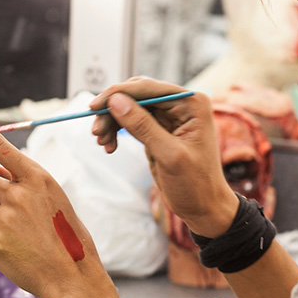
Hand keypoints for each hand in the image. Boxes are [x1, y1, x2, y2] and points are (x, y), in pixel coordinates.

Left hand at [0, 117, 106, 297]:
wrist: (71, 277)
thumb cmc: (67, 238)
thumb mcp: (54, 202)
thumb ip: (27, 186)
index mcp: (38, 179)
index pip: (3, 149)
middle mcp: (19, 193)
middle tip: (15, 215)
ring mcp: (4, 217)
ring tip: (23, 238)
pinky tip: (18, 252)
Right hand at [90, 77, 239, 237]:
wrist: (204, 208)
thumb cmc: (195, 184)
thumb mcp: (169, 155)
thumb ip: (143, 126)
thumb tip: (115, 100)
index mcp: (191, 104)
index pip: (149, 88)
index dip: (118, 93)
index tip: (94, 106)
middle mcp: (180, 105)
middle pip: (136, 95)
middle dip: (113, 110)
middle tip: (95, 131)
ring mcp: (168, 117)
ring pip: (130, 108)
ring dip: (112, 122)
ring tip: (102, 142)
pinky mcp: (158, 130)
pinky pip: (131, 122)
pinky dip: (117, 131)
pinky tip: (109, 146)